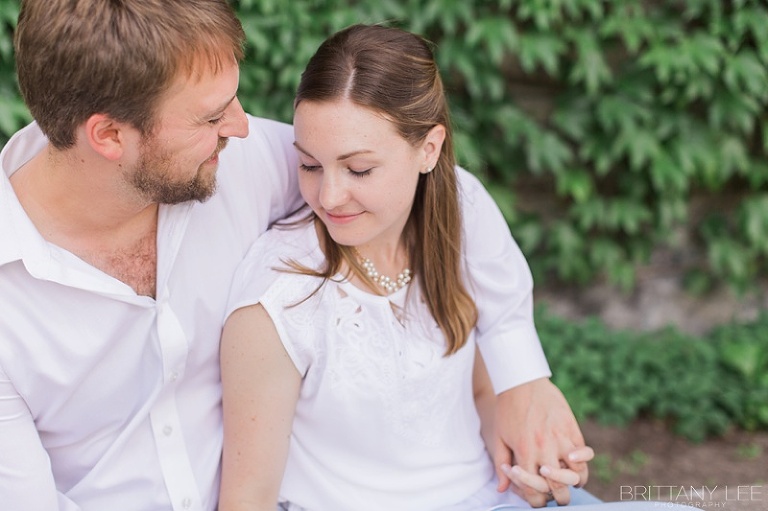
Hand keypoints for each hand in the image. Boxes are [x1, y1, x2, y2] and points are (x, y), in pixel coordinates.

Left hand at [492, 377, 589, 506]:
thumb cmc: (507, 409)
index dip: (537, 501)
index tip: (539, 499)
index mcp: (524, 454)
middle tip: (557, 496)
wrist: (520, 381)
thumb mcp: (499, 437)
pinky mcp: (571, 428)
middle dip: (558, 497)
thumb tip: (502, 489)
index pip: (535, 491)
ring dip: (574, 482)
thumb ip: (501, 465)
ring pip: (576, 474)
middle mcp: (543, 449)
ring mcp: (559, 439)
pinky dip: (584, 461)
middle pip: (557, 487)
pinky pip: (585, 452)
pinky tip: (577, 461)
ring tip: (571, 482)